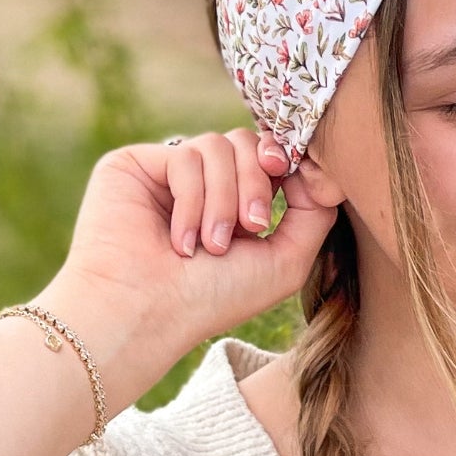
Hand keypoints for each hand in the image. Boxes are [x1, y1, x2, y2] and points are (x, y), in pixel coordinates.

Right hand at [41, 127, 334, 405]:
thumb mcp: (286, 260)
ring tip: (211, 245)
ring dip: (224, 199)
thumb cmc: (214, 298)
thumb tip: (318, 167)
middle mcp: (202, 186)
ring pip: (218, 145)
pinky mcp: (137, 165)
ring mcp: (168, 173)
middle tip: (252, 227)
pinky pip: (186, 154)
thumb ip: (315, 211)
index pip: (269, 158)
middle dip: (257, 182)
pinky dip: (193, 199)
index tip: (291, 181)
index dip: (287, 160)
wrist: (147, 313)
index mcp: (236, 206)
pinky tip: (180, 241)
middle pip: (248, 142)